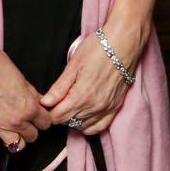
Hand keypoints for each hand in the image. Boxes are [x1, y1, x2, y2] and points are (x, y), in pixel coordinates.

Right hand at [0, 35, 52, 156]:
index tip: (36, 117)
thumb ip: (31, 94)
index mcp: (28, 106)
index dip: (41, 119)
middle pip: (33, 136)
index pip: (46, 123)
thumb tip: (39, 103)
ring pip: (16, 146)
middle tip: (21, 121)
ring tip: (8, 131)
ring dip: (14, 139)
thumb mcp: (20, 76)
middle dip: (29, 129)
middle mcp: (16, 120)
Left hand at [40, 20, 144, 134]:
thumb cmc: (98, 49)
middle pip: (68, 122)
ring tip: (69, 105)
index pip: (58, 116)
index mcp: (81, 96)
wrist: (124, 43)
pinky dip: (89, 125)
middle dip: (58, 114)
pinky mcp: (116, 107)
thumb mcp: (73, 65)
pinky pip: (100, 126)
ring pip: (83, 126)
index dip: (48, 111)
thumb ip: (59, 88)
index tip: (46, 104)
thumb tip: (45, 102)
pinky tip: (83, 115)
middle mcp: (95, 107)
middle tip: (56, 102)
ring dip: (73, 119)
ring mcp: (107, 108)